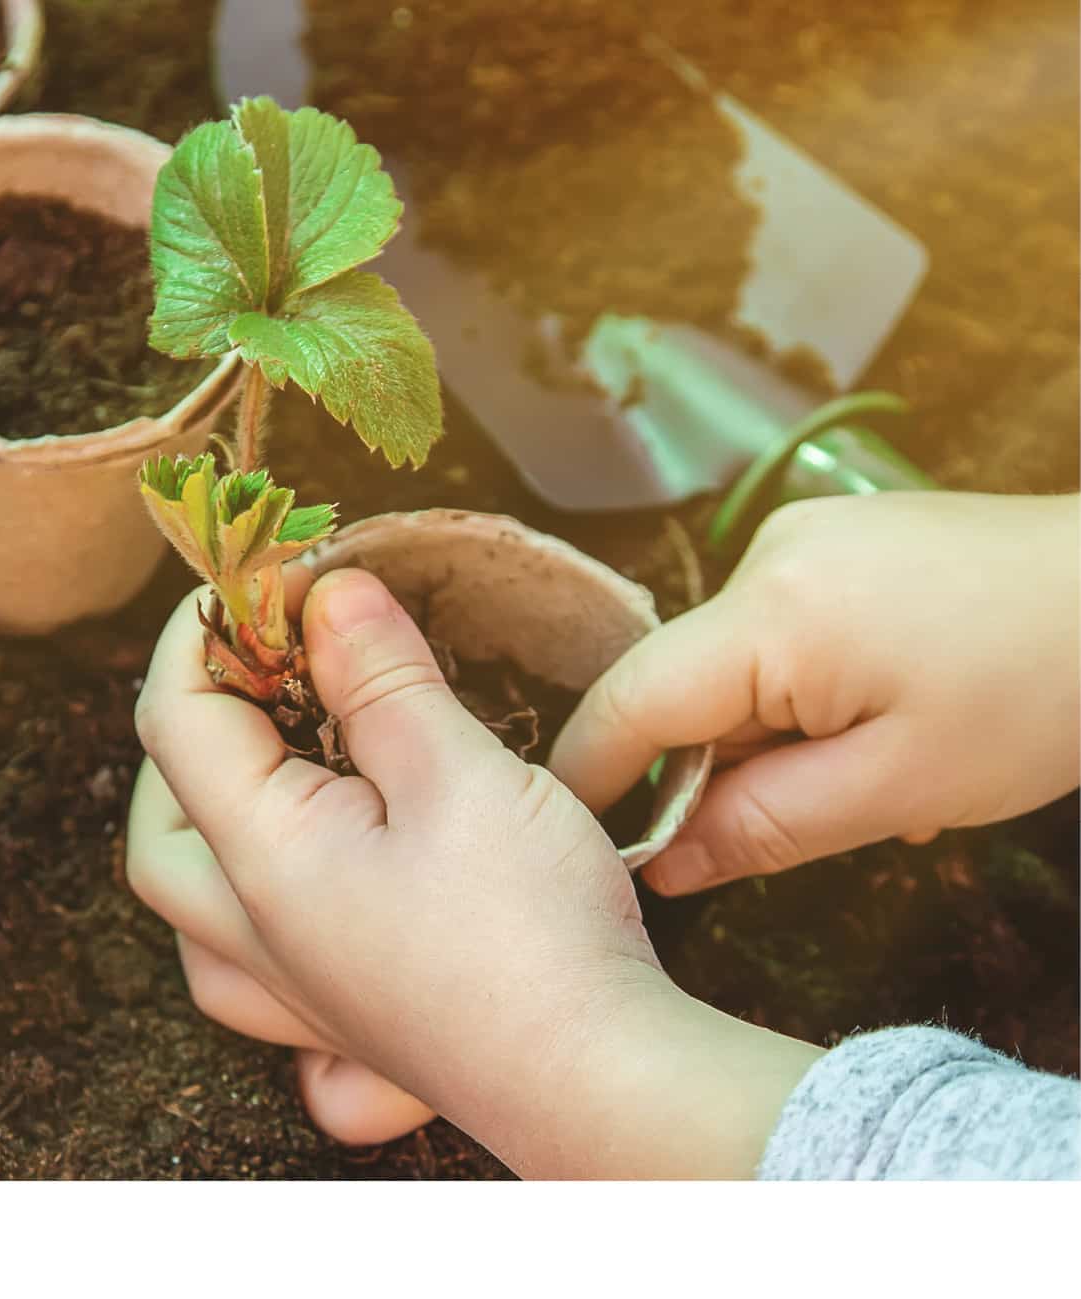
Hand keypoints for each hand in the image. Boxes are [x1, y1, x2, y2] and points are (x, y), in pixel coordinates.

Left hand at [129, 564, 820, 1175]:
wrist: (599, 1081)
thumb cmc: (530, 933)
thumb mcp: (458, 773)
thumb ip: (380, 678)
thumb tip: (326, 595)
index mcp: (261, 860)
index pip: (177, 717)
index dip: (212, 627)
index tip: (275, 572)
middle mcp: (254, 936)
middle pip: (159, 824)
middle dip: (189, 727)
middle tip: (259, 667)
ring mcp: (294, 993)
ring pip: (190, 911)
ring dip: (201, 827)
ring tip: (267, 766)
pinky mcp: (343, 1025)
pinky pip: (248, 978)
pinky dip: (246, 921)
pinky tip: (302, 891)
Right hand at [553, 492, 1080, 896]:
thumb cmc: (1044, 694)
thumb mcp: (902, 789)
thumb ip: (764, 826)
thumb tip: (663, 865)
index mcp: (772, 615)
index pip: (631, 702)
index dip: (591, 777)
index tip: (573, 843)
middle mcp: (766, 557)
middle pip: (685, 687)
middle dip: (719, 768)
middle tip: (812, 822)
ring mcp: (801, 536)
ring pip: (735, 666)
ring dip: (773, 734)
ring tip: (878, 771)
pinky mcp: (836, 537)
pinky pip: (779, 632)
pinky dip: (806, 692)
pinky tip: (887, 715)